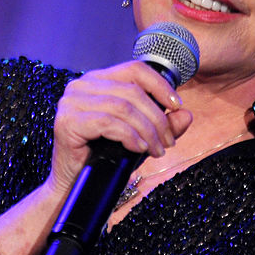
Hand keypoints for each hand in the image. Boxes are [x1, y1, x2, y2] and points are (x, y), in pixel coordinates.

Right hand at [46, 60, 192, 194]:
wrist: (73, 184)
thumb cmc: (104, 157)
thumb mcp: (140, 137)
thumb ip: (163, 124)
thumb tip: (186, 114)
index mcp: (98, 80)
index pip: (135, 70)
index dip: (160, 85)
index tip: (177, 104)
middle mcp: (82, 85)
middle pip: (132, 91)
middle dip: (157, 117)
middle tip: (168, 141)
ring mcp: (71, 101)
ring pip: (123, 107)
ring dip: (147, 130)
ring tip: (157, 149)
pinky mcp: (67, 121)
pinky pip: (108, 122)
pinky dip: (129, 135)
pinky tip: (139, 148)